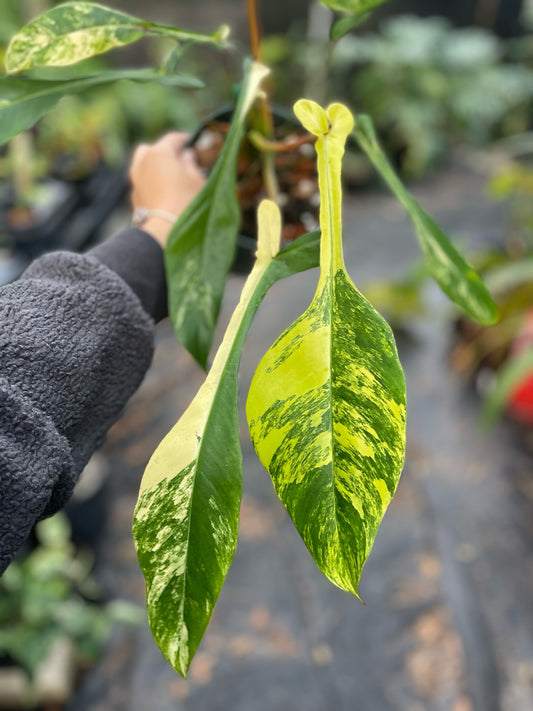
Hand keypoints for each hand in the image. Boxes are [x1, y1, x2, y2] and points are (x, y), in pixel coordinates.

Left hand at [129, 132, 205, 247]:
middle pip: (153, 149)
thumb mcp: (197, 181)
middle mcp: (142, 161)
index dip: (185, 139)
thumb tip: (187, 156)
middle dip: (166, 152)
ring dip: (156, 167)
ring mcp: (135, 179)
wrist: (164, 232)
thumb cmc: (185, 203)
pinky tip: (164, 193)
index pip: (173, 138)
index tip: (193, 144)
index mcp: (160, 152)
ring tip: (171, 178)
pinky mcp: (134, 195)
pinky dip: (151, 181)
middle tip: (180, 161)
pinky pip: (143, 181)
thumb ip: (191, 163)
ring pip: (144, 165)